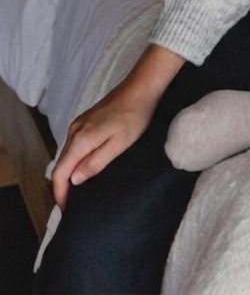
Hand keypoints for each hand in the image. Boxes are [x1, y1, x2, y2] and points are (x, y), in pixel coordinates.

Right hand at [51, 44, 184, 207]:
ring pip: (66, 154)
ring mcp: (79, 124)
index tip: (66, 210)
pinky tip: (84, 166)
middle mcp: (74, 131)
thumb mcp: (118, 144)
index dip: (60, 193)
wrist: (141, 87)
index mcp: (80, 139)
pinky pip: (74, 145)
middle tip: (73, 204)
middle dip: (63, 185)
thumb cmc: (134, 116)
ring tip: (79, 190)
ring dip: (69, 173)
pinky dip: (74, 160)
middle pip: (60, 164)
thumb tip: (74, 180)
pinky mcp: (86, 120)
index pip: (60, 172)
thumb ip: (95, 163)